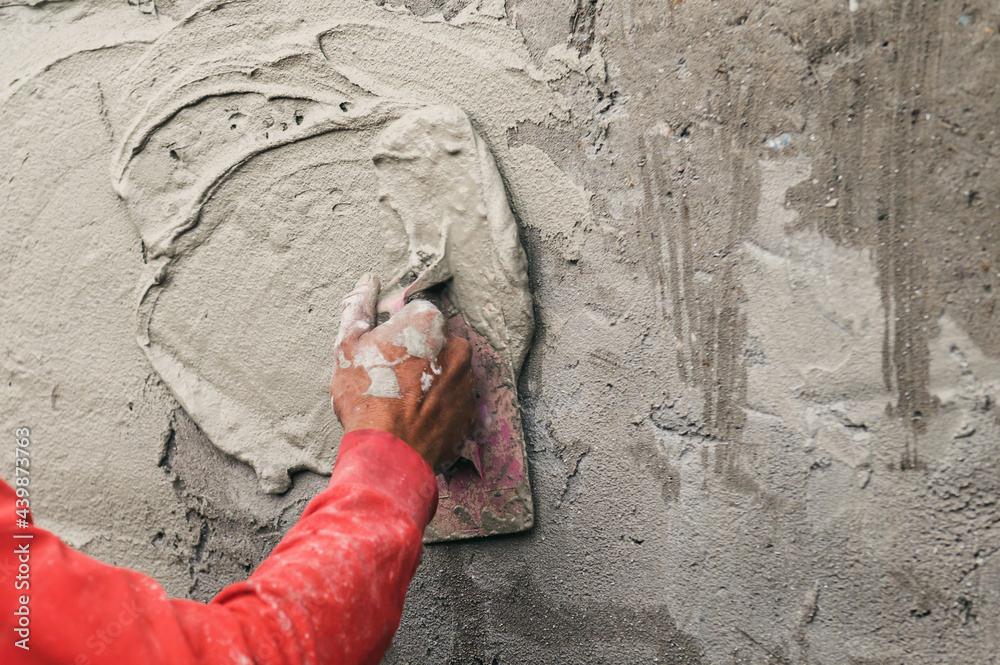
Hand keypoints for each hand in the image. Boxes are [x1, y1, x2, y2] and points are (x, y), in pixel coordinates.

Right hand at [330, 273, 477, 471]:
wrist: (389, 453)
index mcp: (429, 322)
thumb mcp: (349, 346)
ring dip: (428, 380)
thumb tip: (367, 282)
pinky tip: (415, 417)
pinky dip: (438, 406)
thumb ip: (358, 307)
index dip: (394, 333)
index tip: (382, 353)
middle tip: (390, 379)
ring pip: (445, 371)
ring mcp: (468, 380)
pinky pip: (453, 400)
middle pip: (433, 342)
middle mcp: (457, 346)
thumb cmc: (367, 396)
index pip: (414, 315)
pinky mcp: (471, 410)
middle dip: (415, 355)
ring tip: (402, 402)